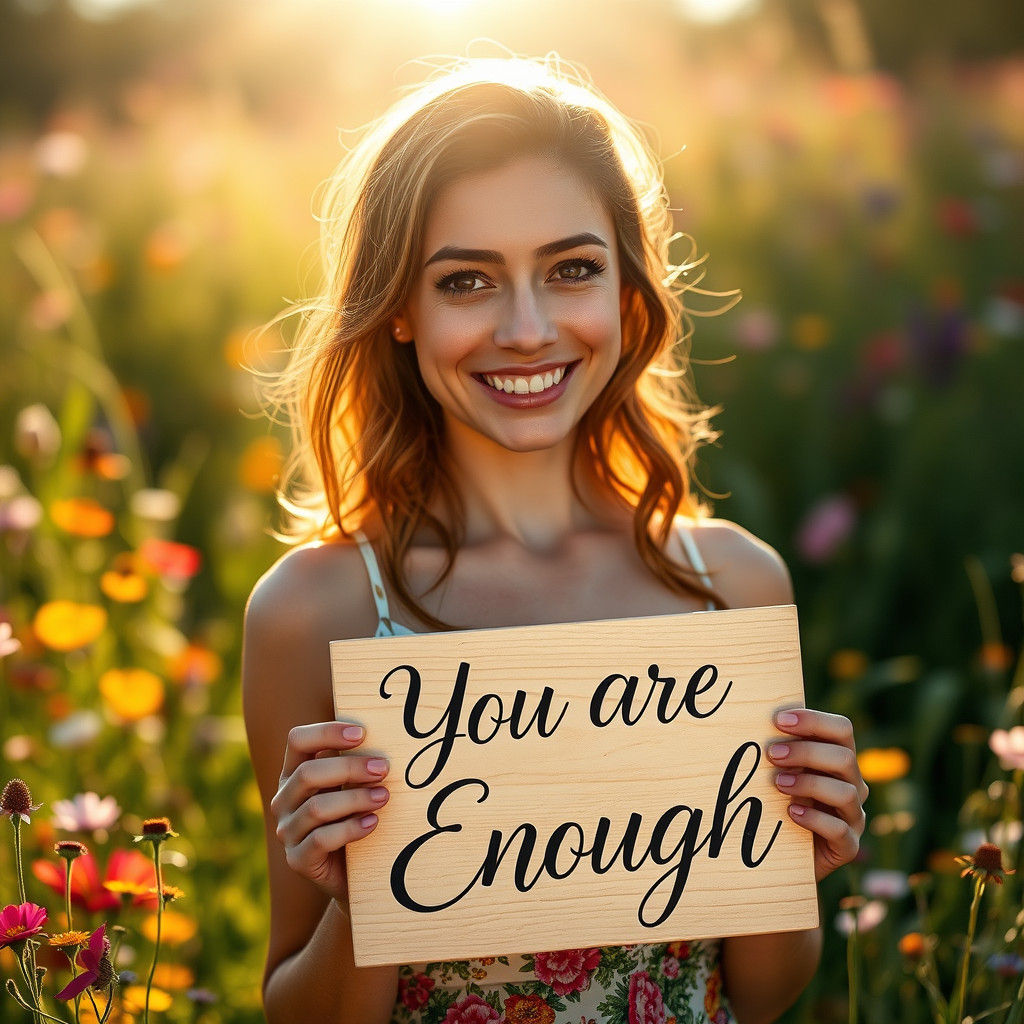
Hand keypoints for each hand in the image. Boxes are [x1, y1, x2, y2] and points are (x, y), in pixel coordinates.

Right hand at [270, 721, 389, 902]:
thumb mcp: (350, 787)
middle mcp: (283, 799)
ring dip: (355, 798)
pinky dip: (351, 829)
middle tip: (384, 769)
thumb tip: (386, 736)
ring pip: (316, 808)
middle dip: (350, 768)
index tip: (362, 733)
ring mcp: (287, 831)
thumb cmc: (353, 817)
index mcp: (293, 773)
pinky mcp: (298, 860)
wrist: (350, 873)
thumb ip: (355, 765)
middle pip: (308, 773)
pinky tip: (372, 822)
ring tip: (384, 796)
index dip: (327, 732)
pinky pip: (321, 840)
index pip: (297, 740)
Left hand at [767, 709, 867, 881]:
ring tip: (778, 783)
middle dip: (806, 752)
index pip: (842, 730)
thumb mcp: (780, 771)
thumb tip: (751, 719)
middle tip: (772, 754)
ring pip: (846, 793)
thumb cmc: (779, 801)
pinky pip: (840, 830)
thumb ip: (778, 749)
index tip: (778, 720)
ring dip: (809, 784)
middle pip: (845, 758)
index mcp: (840, 760)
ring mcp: (854, 817)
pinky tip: (790, 813)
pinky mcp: (848, 846)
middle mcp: (854, 785)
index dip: (814, 720)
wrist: (785, 853)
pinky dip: (815, 819)